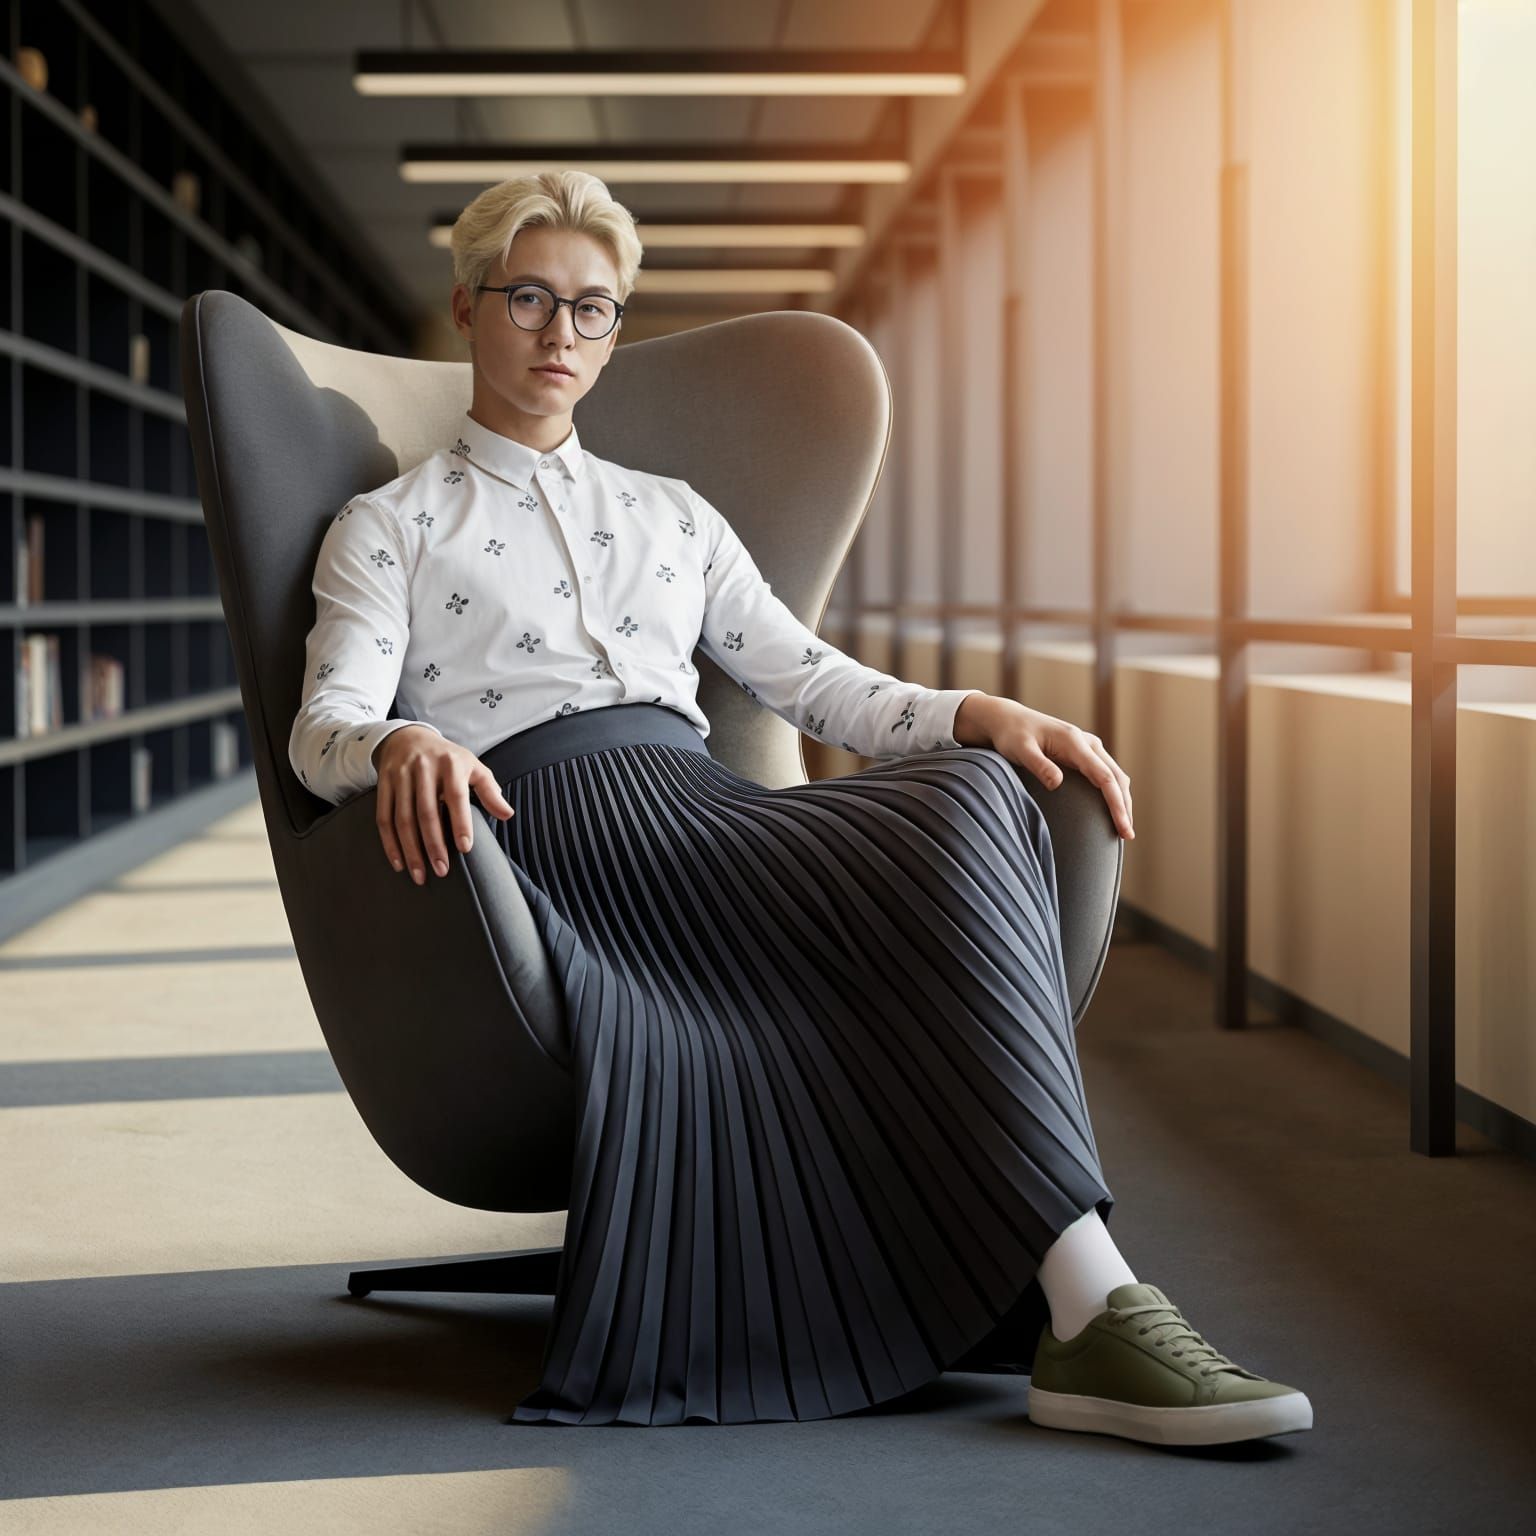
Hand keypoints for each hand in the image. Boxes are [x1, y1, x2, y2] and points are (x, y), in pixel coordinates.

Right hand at [372, 725, 515, 884]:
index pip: (456, 796)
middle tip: (441, 870)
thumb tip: (507, 815)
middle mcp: (423, 768)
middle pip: (426, 812)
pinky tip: (398, 862)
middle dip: (433, 845)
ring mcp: (400, 776)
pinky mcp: (383, 784)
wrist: (408, 737)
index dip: (460, 823)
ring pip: (402, 819)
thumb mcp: (472, 766)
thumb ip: (489, 790)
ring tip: (420, 874)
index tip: (465, 848)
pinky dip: (389, 843)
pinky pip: (383, 817)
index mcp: (450, 763)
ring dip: (410, 850)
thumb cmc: (447, 758)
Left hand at [969, 696, 1134, 841]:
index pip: (1105, 777)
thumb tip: (1057, 784)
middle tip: (1127, 836)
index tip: (1122, 827)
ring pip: (1115, 776)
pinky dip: (1113, 793)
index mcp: (1075, 742)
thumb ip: (1038, 765)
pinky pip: (1106, 774)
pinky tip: (1111, 810)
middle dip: (1124, 807)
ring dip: (1122, 801)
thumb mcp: (1019, 749)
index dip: (1116, 804)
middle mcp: (1088, 743)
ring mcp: (1088, 747)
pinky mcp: (1084, 753)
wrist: (1009, 720)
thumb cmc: (1011, 735)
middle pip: (1117, 778)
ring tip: (1123, 828)